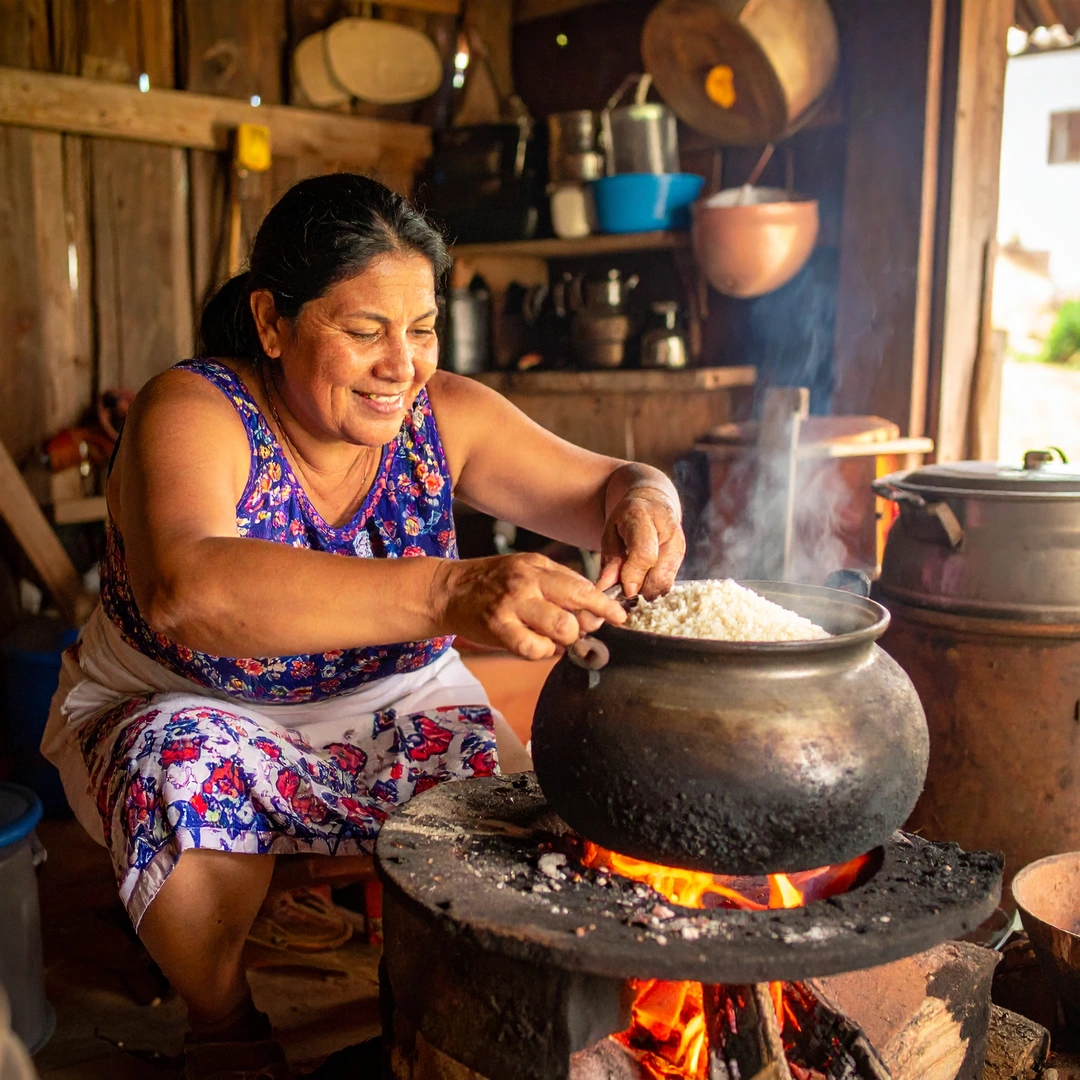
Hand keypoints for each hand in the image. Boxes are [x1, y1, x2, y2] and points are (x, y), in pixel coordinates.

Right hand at [440, 552, 626, 660]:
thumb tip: (592, 611)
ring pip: (560, 630)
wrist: (449, 590)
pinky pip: (535, 649)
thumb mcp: (526, 569)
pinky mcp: (498, 627)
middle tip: (574, 631)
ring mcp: (512, 605)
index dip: (604, 606)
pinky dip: (541, 652)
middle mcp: (527, 582)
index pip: (581, 586)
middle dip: (582, 627)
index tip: (619, 617)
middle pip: (575, 610)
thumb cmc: (493, 582)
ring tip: (551, 639)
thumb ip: (559, 585)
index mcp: (538, 566)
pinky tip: (535, 645)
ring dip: (562, 641)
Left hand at [596, 487, 684, 599]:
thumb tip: (606, 587)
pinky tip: (643, 581)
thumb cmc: (628, 517)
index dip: (633, 576)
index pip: (644, 554)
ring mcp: (679, 544)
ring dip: (646, 591)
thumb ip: (610, 560)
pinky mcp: (683, 556)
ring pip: (665, 583)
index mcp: (643, 516)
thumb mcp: (610, 532)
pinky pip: (669, 582)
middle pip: (658, 574)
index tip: (624, 590)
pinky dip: (654, 588)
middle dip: (639, 589)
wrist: (654, 503)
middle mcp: (668, 531)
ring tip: (633, 583)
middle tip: (624, 590)